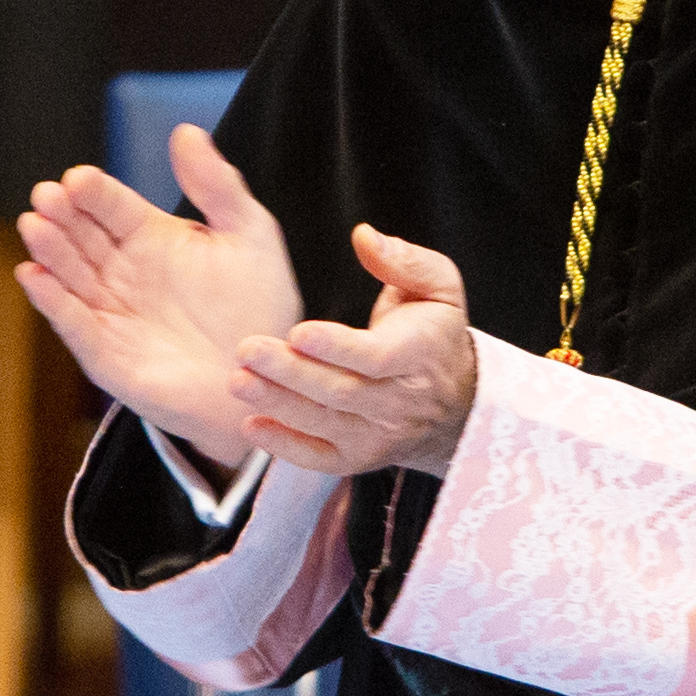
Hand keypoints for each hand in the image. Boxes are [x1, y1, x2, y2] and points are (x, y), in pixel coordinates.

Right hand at [14, 127, 303, 464]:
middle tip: (47, 195)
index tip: (79, 178)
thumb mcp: (250, 236)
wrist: (263, 379)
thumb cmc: (259, 309)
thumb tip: (185, 131)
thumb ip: (218, 185)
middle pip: (81, 235)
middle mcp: (122, 270)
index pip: (111, 205)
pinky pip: (73, 323)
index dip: (94, 191)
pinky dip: (51, 301)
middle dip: (62, 215)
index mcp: (150, 236)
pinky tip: (33, 275)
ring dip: (49, 250)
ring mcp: (109, 311)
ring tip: (35, 225)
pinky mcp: (103, 353)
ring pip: (69, 274)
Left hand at [232, 223, 476, 477]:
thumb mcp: (439, 288)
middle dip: (291, 373)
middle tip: (248, 351)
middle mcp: (400, 401)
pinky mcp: (358, 458)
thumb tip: (364, 236)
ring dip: (278, 405)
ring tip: (239, 382)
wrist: (456, 406)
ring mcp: (379, 435)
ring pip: (325, 423)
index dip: (337, 348)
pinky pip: (319, 459)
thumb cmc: (435, 334)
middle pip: (342, 392)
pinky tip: (252, 426)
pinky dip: (285, 446)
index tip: (299, 332)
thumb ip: (405, 260)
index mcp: (420, 354)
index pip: (377, 357)